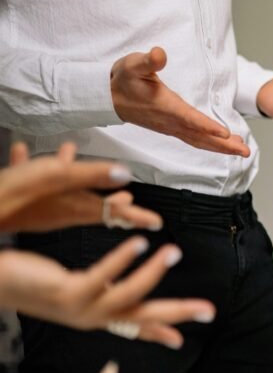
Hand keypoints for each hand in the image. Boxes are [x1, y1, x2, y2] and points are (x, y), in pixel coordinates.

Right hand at [0, 142, 161, 232]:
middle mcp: (63, 211)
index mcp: (77, 208)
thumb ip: (92, 175)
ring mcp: (42, 208)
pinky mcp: (22, 203)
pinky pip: (36, 183)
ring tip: (77, 159)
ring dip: (76, 177)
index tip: (156, 222)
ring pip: (66, 191)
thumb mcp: (59, 176)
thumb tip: (124, 174)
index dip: (138, 217)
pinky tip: (24, 150)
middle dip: (112, 199)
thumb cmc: (16, 192)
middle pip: (96, 205)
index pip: (117, 214)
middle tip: (128, 197)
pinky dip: (37, 167)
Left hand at [0, 240, 214, 348]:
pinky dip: (123, 261)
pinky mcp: (66, 293)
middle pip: (142, 318)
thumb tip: (133, 247)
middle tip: (207, 309)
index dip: (158, 332)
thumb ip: (103, 271)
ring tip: (173, 252)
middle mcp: (88, 315)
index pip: (133, 325)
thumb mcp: (70, 280)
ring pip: (128, 297)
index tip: (180, 339)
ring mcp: (79, 307)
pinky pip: (101, 279)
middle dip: (177, 314)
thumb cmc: (22, 276)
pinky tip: (139, 243)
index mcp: (91, 312)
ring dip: (155, 274)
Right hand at [111, 47, 249, 156]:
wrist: (108, 98)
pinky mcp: (172, 129)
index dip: (206, 126)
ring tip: (242, 150)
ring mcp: (171, 127)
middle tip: (244, 151)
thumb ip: (148, 61)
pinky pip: (194, 140)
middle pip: (200, 136)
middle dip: (223, 145)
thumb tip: (159, 53)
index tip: (224, 133)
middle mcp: (170, 121)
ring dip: (221, 148)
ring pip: (199, 141)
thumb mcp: (133, 65)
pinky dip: (211, 145)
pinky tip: (224, 145)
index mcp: (165, 106)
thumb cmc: (124, 80)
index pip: (189, 118)